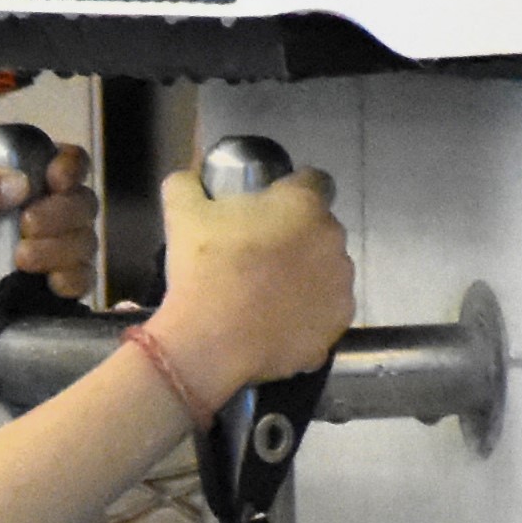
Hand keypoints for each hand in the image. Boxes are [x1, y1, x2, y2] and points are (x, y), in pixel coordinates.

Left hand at [0, 147, 97, 371]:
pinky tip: (50, 283)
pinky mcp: (50, 295)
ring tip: (21, 260)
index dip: (69, 167)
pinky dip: (73, 277)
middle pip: (82, 202)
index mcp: (9, 193)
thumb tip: (20, 183)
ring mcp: (46, 258)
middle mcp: (35, 221)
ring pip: (85, 240)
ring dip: (61, 246)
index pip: (60, 165)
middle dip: (61, 212)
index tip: (55, 180)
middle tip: (26, 226)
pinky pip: (84, 279)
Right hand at [137, 161, 352, 395]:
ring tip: (269, 294)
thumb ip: (188, 184)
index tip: (268, 209)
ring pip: (327, 270)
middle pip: (320, 229)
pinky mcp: (336, 325)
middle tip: (261, 255)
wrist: (211, 343)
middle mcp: (332, 240)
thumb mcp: (182, 214)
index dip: (290, 191)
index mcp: (303, 205)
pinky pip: (324, 311)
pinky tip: (277, 322)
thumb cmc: (203, 270)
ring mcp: (340, 285)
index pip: (313, 180)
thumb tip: (190, 179)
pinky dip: (307, 314)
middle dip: (298, 236)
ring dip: (307, 274)